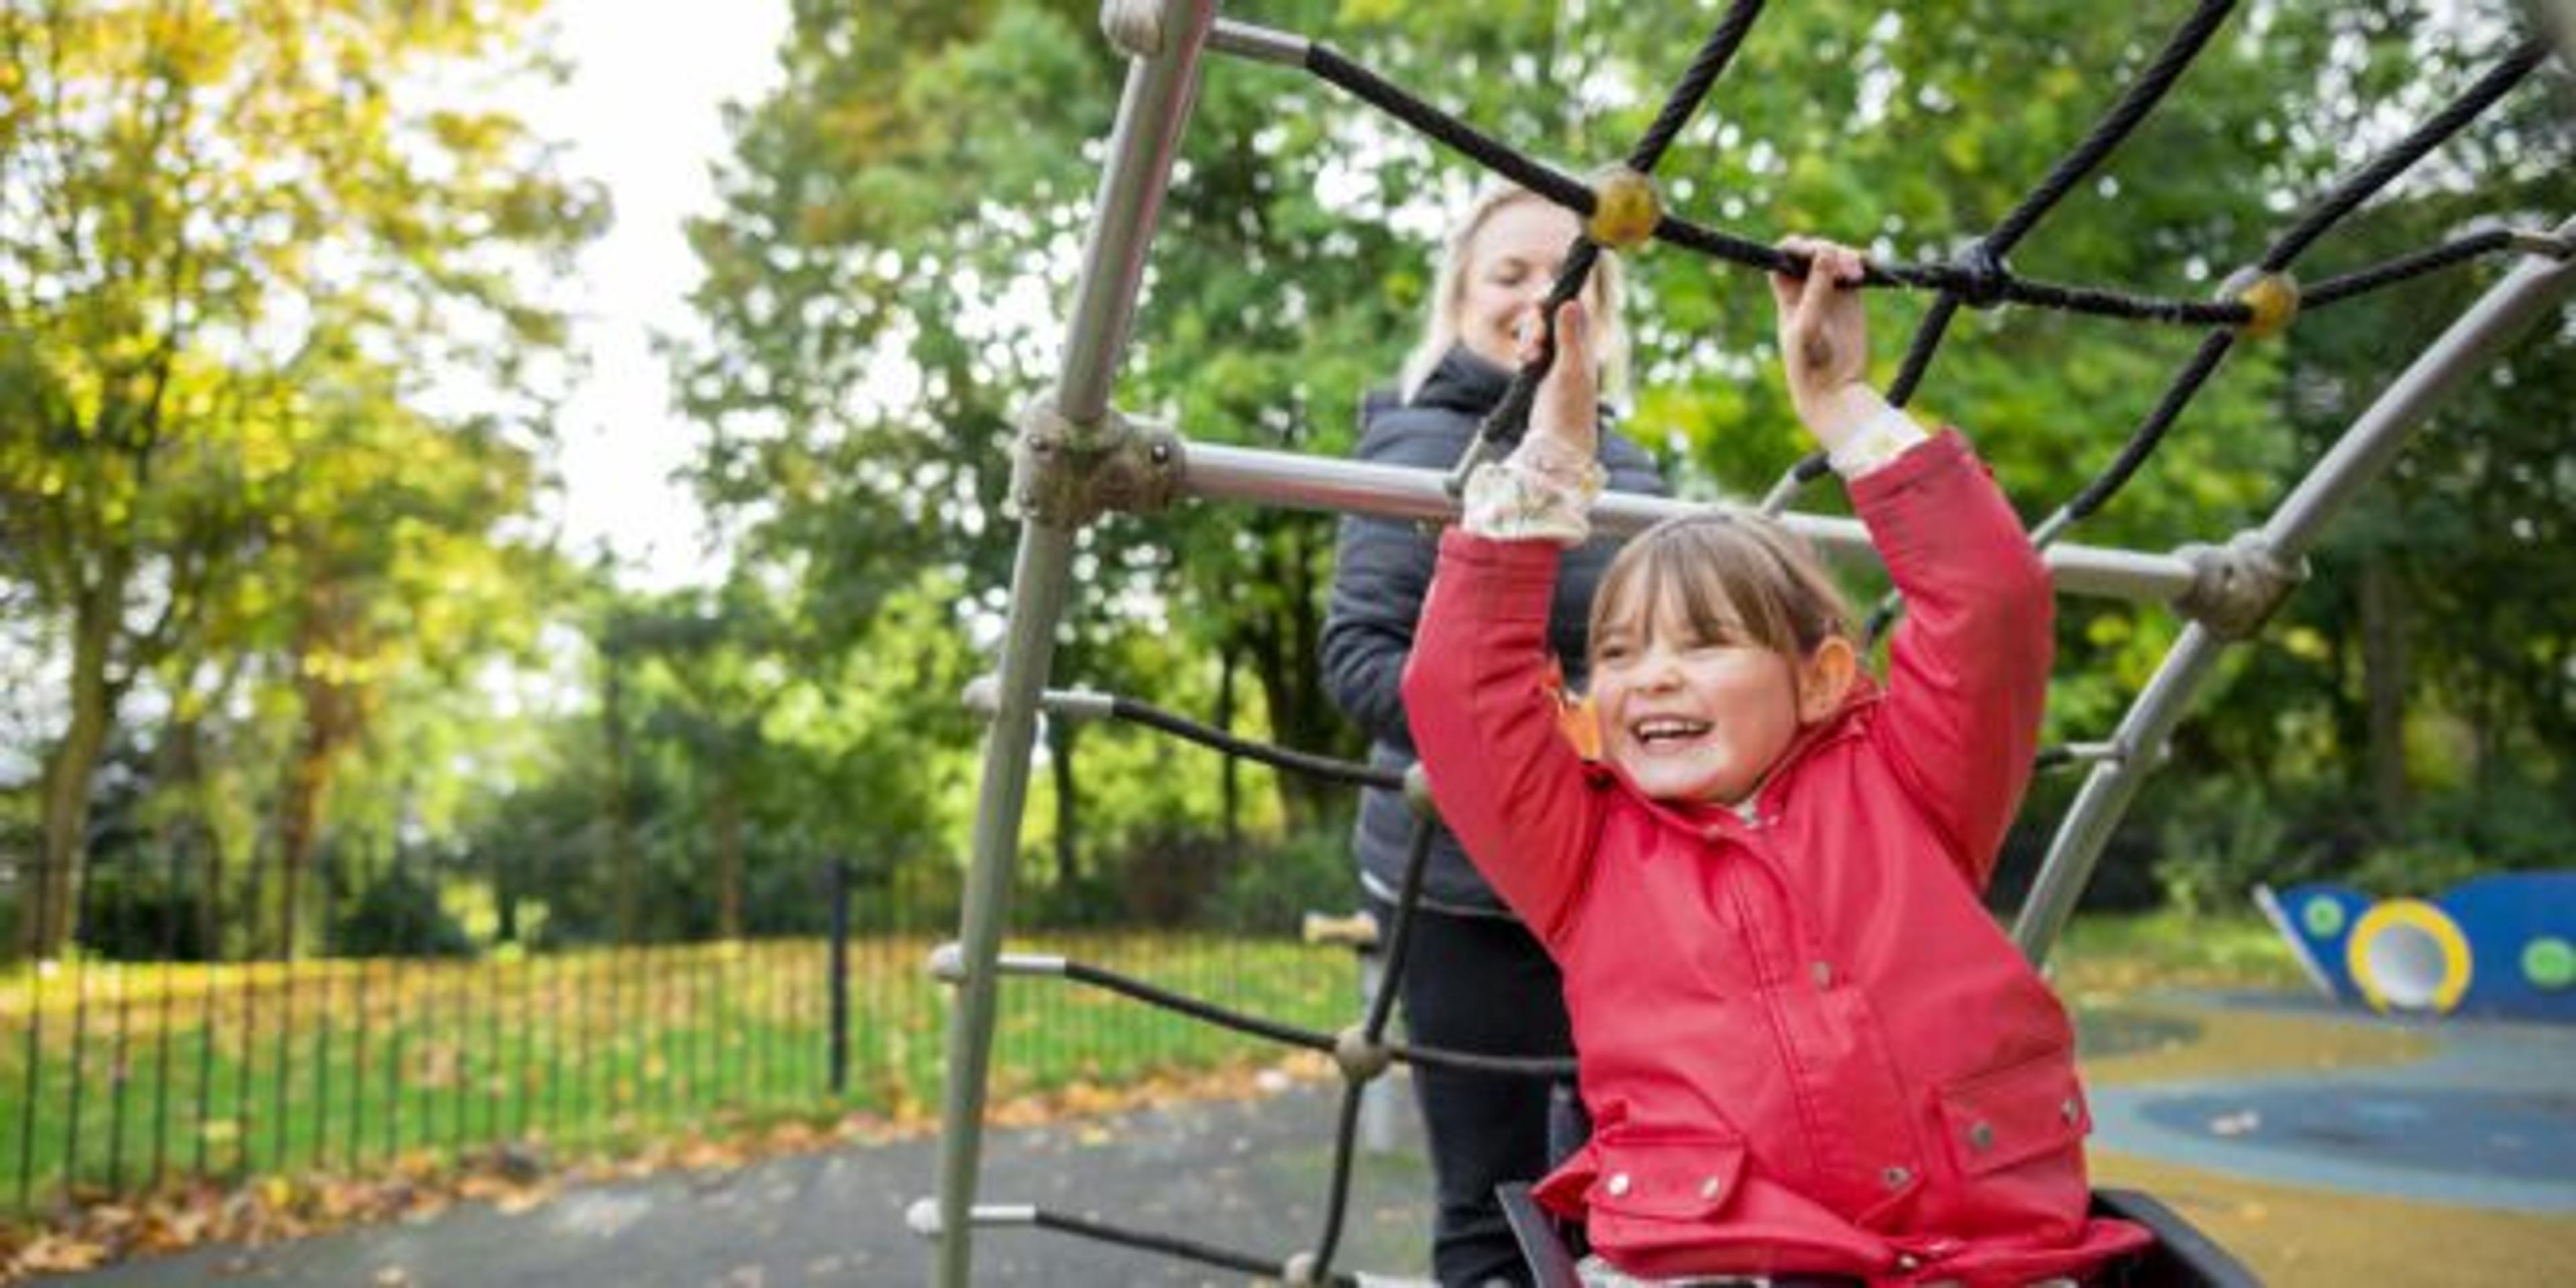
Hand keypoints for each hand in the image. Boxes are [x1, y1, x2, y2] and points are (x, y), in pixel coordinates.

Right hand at [1520, 299, 1597, 464]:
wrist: (1560, 446)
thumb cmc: (1568, 411)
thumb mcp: (1568, 370)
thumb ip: (1568, 336)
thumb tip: (1570, 301)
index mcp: (1584, 345)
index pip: (1573, 307)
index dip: (1555, 300)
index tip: (1538, 304)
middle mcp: (1572, 350)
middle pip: (1551, 318)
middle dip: (1535, 324)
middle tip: (1531, 344)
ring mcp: (1557, 361)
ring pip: (1539, 334)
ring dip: (1527, 338)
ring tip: (1526, 359)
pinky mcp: (1543, 374)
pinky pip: (1532, 350)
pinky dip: (1525, 351)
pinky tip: (1525, 363)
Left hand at [1768, 236, 1888, 449]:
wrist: (1832, 387)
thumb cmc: (1809, 361)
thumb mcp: (1808, 323)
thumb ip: (1816, 289)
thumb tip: (1825, 251)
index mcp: (1787, 295)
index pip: (1783, 258)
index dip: (1794, 247)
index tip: (1809, 249)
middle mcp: (1807, 290)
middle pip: (1813, 252)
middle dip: (1828, 249)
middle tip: (1842, 263)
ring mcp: (1830, 291)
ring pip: (1836, 258)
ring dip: (1847, 256)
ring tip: (1857, 272)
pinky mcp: (1852, 297)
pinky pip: (1856, 270)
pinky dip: (1863, 263)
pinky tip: (1868, 265)